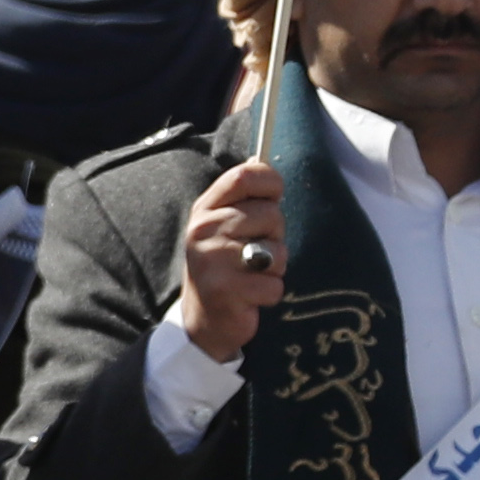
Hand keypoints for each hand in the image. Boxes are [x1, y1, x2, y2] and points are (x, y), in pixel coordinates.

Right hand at [176, 156, 289, 366]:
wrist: (202, 318)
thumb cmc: (223, 266)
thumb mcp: (223, 227)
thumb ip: (241, 200)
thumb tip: (259, 161)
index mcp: (205, 209)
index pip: (244, 175)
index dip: (270, 181)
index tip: (275, 196)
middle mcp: (203, 230)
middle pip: (270, 214)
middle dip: (275, 236)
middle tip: (254, 252)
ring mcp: (212, 260)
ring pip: (277, 251)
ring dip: (274, 267)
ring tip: (252, 274)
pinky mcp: (225, 290)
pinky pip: (274, 284)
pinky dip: (270, 294)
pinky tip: (250, 296)